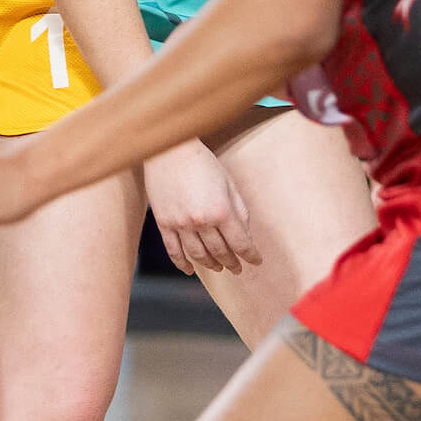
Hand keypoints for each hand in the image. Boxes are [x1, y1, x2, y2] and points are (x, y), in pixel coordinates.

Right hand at [142, 141, 259, 274]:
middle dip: (232, 262)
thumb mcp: (229, 184)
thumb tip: (244, 233)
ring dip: (211, 265)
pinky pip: (173, 250)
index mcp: (221, 211)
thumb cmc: (202, 162)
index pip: (240, 243)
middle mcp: (201, 221)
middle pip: (220, 252)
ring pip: (198, 255)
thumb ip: (239, 210)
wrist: (170, 150)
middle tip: (238, 269)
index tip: (256, 261)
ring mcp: (180, 224)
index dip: (250, 255)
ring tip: (218, 268)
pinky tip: (190, 270)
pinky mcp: (164, 223)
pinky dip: (182, 263)